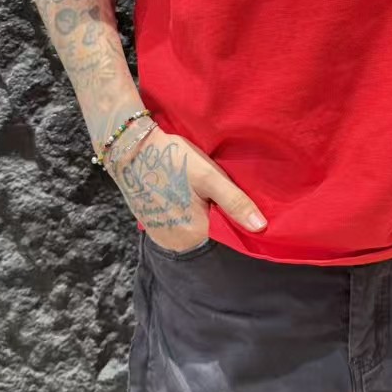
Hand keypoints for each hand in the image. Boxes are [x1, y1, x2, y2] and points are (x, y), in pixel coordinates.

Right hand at [108, 126, 266, 252]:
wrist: (131, 148)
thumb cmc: (172, 159)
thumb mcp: (208, 176)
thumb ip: (235, 202)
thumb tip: (260, 227)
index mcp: (194, 234)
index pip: (228, 237)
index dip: (237, 221)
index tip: (242, 205)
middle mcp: (177, 243)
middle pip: (210, 235)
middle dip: (219, 218)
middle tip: (219, 194)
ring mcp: (162, 237)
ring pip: (195, 231)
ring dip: (202, 217)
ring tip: (203, 194)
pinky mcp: (152, 228)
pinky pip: (179, 228)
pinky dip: (186, 216)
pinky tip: (187, 196)